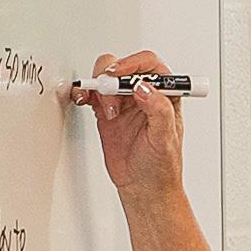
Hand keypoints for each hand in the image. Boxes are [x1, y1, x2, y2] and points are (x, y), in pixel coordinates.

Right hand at [71, 50, 184, 198]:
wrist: (143, 186)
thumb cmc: (161, 165)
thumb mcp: (165, 138)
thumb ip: (158, 111)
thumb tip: (145, 88)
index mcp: (165, 96)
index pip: (151, 66)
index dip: (134, 64)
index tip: (121, 75)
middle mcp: (144, 95)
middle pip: (124, 67)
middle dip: (112, 75)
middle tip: (108, 91)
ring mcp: (124, 102)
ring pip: (106, 78)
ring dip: (100, 86)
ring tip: (106, 109)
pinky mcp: (106, 112)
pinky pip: (92, 93)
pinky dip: (84, 92)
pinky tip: (85, 100)